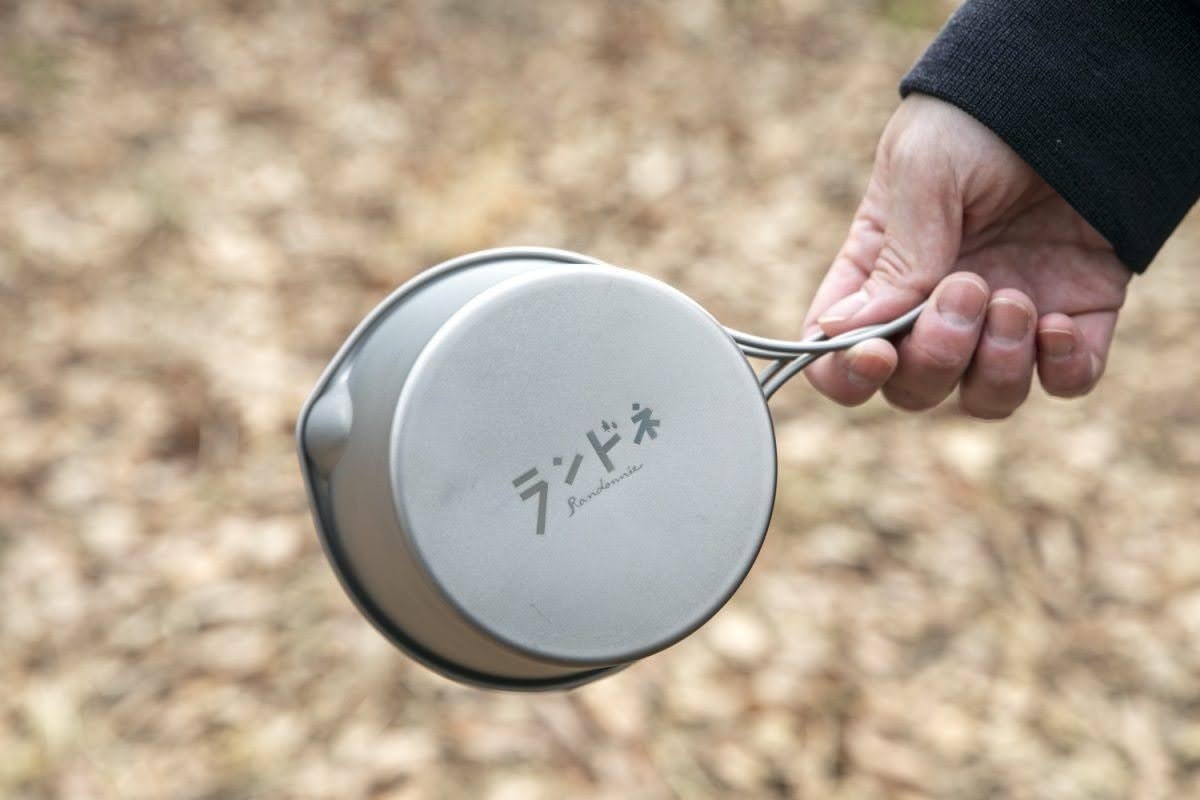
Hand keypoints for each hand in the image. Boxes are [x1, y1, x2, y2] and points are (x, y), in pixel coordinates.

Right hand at [803, 95, 1131, 417]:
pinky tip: (1057, 322)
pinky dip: (1060, 370)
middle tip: (966, 287)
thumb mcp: (921, 172)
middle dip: (935, 356)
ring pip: (983, 399)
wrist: (1075, 91)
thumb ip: (893, 260)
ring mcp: (1003, 321)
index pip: (839, 358)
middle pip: (912, 390)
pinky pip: (1064, 384)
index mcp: (878, 277)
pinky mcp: (1074, 319)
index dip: (848, 375)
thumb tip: (840, 333)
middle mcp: (935, 310)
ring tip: (1014, 298)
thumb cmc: (979, 119)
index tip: (877, 353)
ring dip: (994, 366)